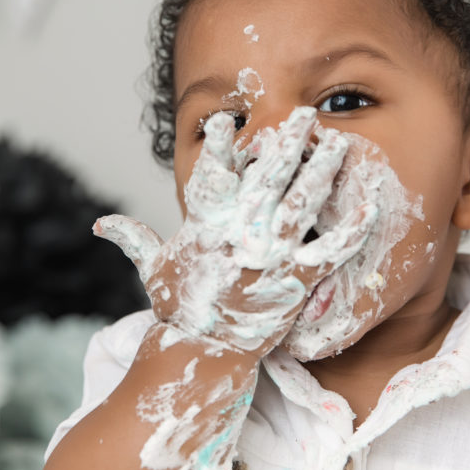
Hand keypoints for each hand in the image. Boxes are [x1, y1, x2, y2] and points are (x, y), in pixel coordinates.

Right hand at [95, 107, 379, 357]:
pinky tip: (369, 200)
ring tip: (337, 142)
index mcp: (207, 225)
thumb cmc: (181, 311)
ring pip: (304, 201)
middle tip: (304, 115)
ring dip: (322, 168)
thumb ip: (134, 238)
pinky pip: (333, 247)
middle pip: (270, 175)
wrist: (207, 354)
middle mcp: (241, 234)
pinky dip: (354, 224)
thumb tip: (100, 224)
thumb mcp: (152, 270)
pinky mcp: (299, 280)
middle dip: (287, 141)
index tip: (229, 118)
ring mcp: (272, 256)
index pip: (214, 173)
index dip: (220, 143)